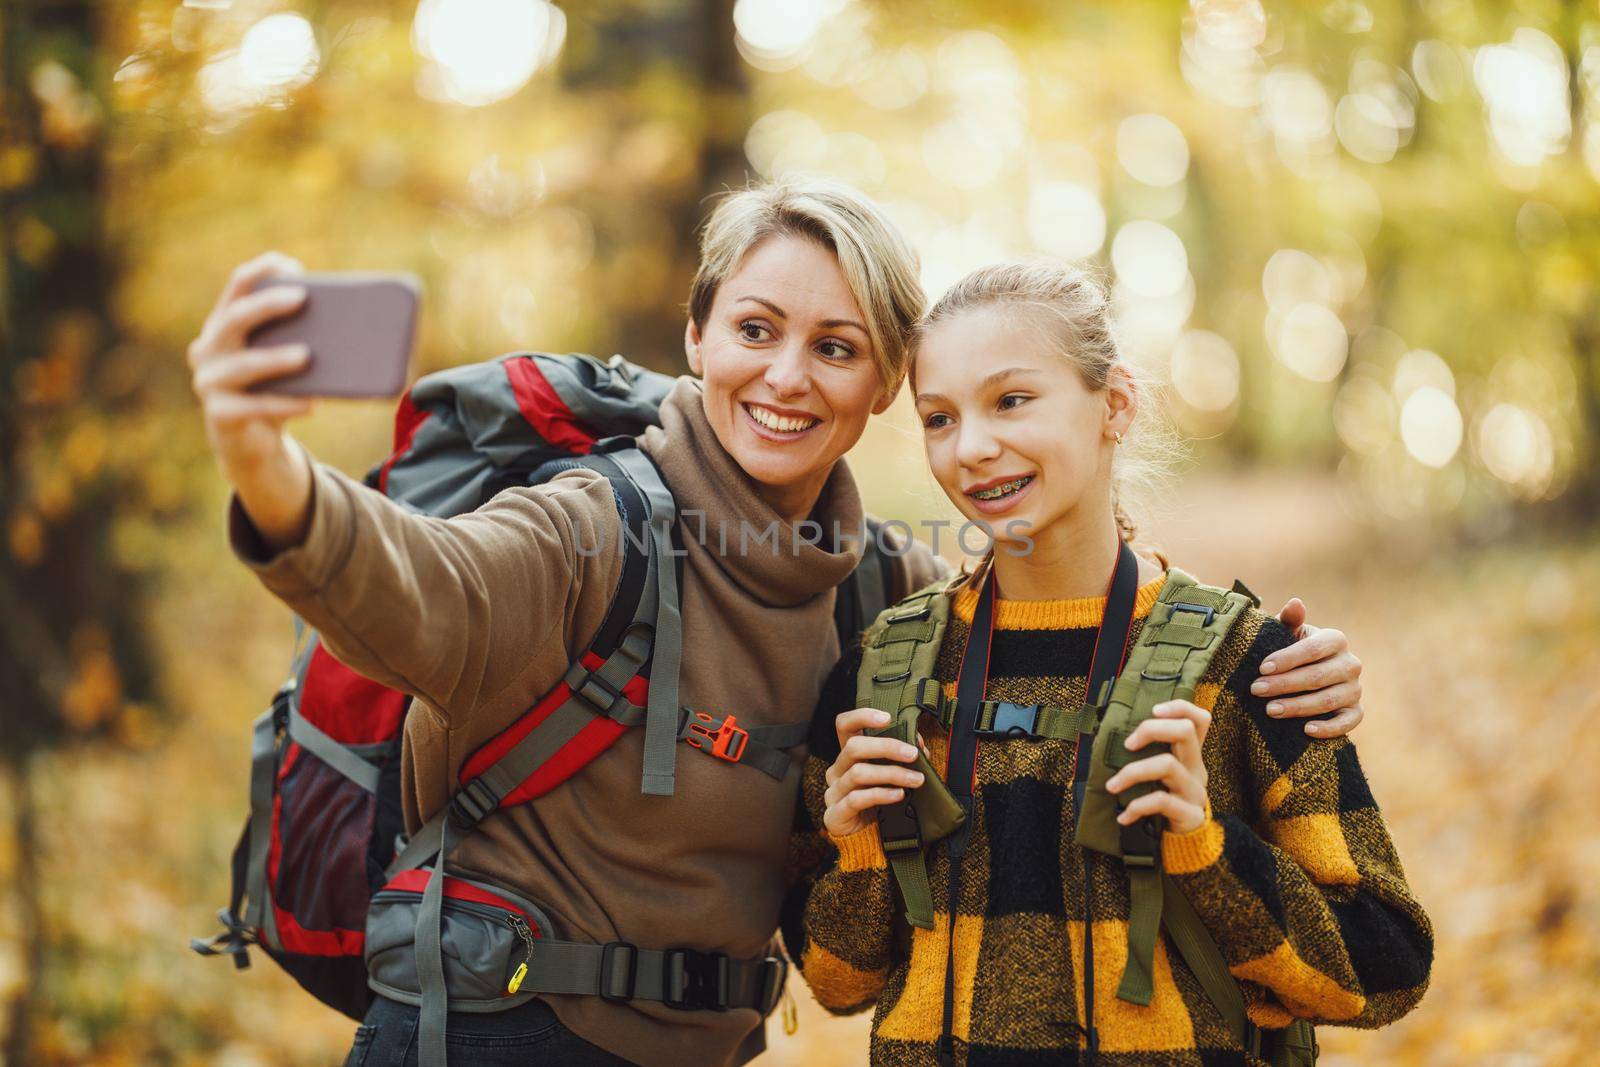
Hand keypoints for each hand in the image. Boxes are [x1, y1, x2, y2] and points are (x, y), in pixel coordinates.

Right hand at [189, 251, 316, 550]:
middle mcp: (208, 348)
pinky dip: (285, 404)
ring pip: (243, 365)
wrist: (252, 442)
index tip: (290, 263)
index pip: (237, 287)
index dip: (261, 271)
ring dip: (275, 358)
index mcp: (224, 325)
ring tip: (308, 355)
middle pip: (235, 318)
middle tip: (303, 298)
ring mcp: (209, 382)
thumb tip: (362, 322)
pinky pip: (254, 407)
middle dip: (268, 306)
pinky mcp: (220, 415)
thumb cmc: (274, 389)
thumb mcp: (285, 361)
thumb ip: (304, 338)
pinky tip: (312, 403)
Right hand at [822, 708, 924, 837]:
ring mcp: (833, 792)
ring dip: (892, 774)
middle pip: (854, 747)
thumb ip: (902, 758)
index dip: (861, 716)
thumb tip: (919, 743)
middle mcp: (837, 770)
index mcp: (848, 756)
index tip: (887, 717)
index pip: (844, 726)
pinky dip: (881, 794)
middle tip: (912, 754)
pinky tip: (898, 795)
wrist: (867, 841)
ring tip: (915, 780)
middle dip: (887, 747)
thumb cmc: (880, 804)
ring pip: (859, 773)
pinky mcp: (835, 814)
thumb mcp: (891, 777)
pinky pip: (856, 799)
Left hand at [1107, 700, 1210, 834]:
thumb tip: (1112, 738)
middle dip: (1152, 730)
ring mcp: (1195, 791)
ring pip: (1168, 765)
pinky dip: (1138, 805)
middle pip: (1185, 732)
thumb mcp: (1162, 778)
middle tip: (1128, 744)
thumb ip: (1149, 758)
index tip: (1153, 709)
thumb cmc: (1166, 805)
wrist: (1187, 845)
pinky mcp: (1190, 814)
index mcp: (1190, 756)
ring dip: (1133, 772)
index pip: (1200, 720)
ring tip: (1112, 786)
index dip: (1180, 707)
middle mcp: (1197, 769)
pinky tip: (1124, 816)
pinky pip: (1162, 801)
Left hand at [1257, 597, 1363, 738]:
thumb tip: (1295, 603)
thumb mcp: (1288, 634)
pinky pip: (1348, 722)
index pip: (1312, 649)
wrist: (1304, 676)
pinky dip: (1329, 728)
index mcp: (1335, 639)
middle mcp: (1351, 663)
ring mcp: (1355, 689)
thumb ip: (1290, 620)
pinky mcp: (1356, 711)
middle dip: (1284, 684)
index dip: (1287, 659)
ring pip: (1330, 699)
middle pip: (1318, 676)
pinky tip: (1306, 729)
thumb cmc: (1292, 650)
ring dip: (1299, 706)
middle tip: (1256, 690)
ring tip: (1270, 710)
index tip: (1262, 668)